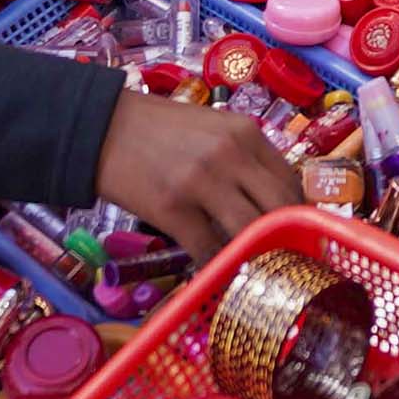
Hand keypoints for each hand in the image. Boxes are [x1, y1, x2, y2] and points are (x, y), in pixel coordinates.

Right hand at [97, 91, 302, 267]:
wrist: (102, 128)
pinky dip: (216, 264)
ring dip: (253, 255)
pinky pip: (208, 249)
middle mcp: (231, 155)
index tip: (295, 233)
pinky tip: (216, 270)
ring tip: (253, 268)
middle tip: (282, 257)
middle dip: (286, 237)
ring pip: (249, 233)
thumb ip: (244, 156)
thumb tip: (272, 199)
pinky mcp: (172, 209)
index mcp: (246, 133)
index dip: (297, 213)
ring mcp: (202, 183)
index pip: (290, 181)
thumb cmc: (159, 130)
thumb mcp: (213, 129)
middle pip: (280, 208)